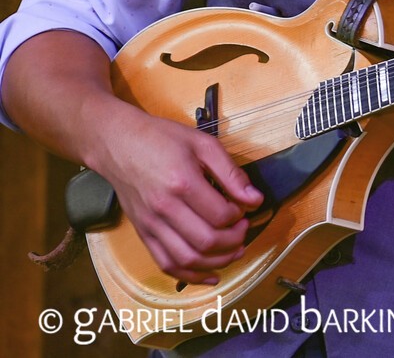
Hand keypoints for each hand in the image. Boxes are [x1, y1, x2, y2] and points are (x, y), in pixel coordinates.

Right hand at [89, 105, 262, 284]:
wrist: (118, 145)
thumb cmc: (162, 140)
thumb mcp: (203, 144)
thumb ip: (231, 172)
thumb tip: (254, 199)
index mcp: (182, 184)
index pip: (220, 216)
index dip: (240, 217)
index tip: (244, 208)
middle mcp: (164, 209)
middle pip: (206, 242)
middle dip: (234, 240)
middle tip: (243, 228)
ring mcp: (151, 225)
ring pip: (187, 259)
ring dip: (217, 262)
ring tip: (235, 251)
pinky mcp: (143, 233)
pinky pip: (166, 264)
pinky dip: (190, 275)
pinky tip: (210, 275)